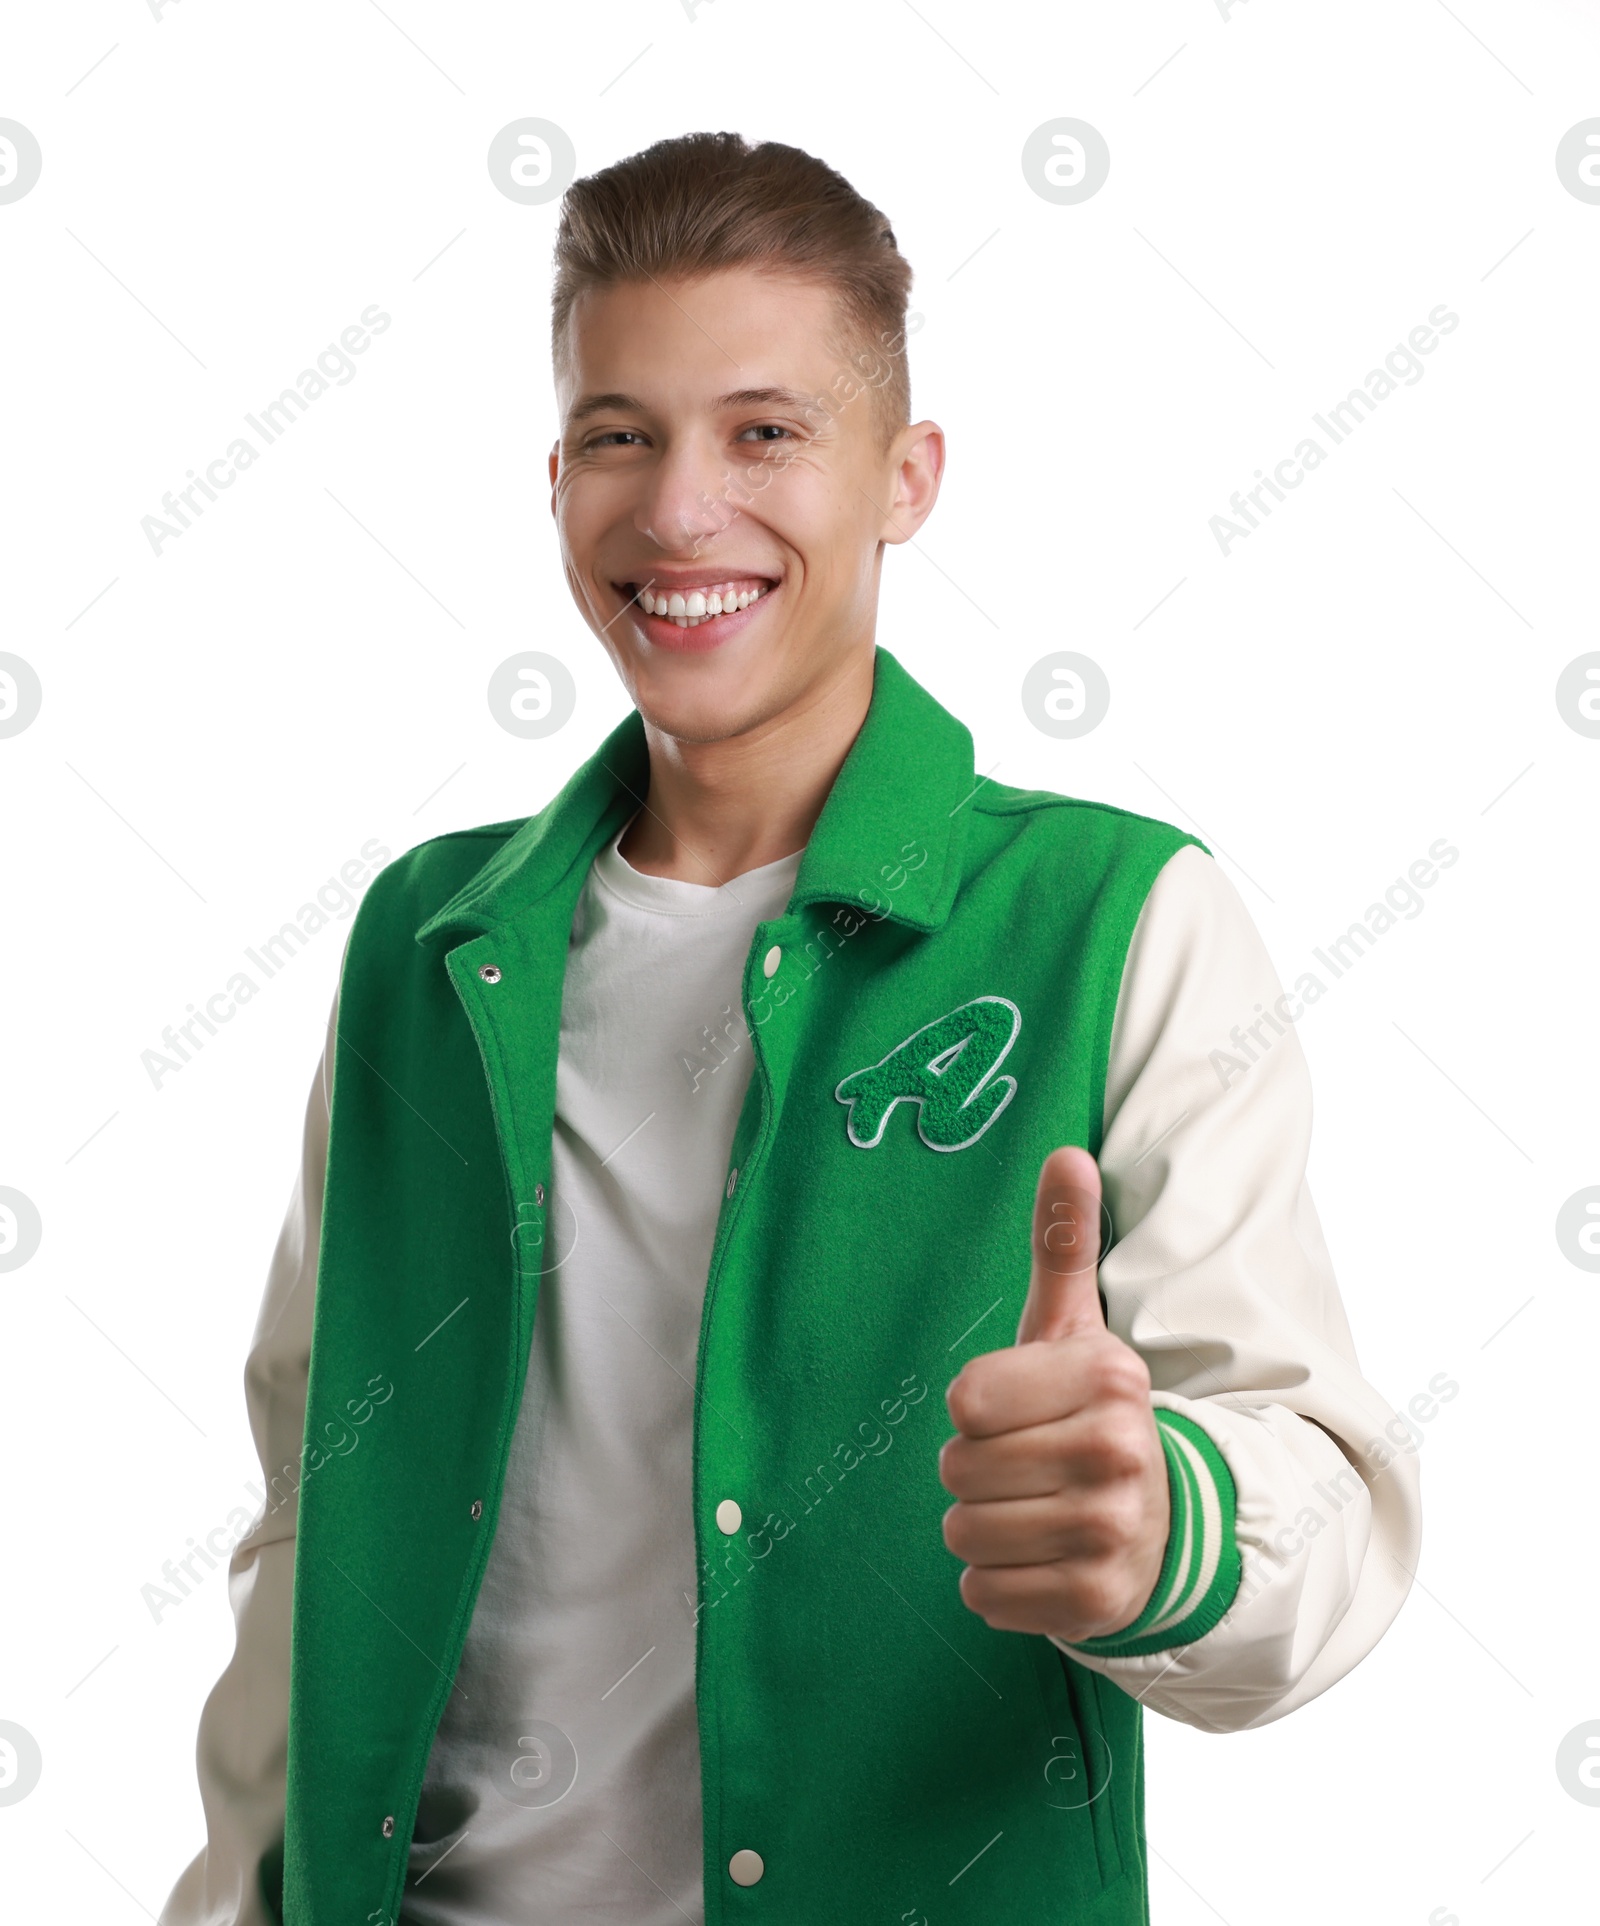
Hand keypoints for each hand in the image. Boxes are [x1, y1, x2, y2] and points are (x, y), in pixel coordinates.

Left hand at [938, 1145, 1169, 1640]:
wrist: (1172, 1527)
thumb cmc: (1094, 1416)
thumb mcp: (1078, 1330)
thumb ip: (1064, 1245)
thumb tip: (1065, 1152)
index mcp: (1108, 1379)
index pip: (966, 1400)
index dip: (978, 1410)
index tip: (1024, 1411)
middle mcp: (1117, 1455)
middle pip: (957, 1470)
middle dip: (976, 1472)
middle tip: (1029, 1466)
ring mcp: (1111, 1535)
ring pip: (963, 1535)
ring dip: (982, 1529)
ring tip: (1034, 1511)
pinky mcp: (1096, 1603)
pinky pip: (983, 1595)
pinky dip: (996, 1585)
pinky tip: (1040, 1560)